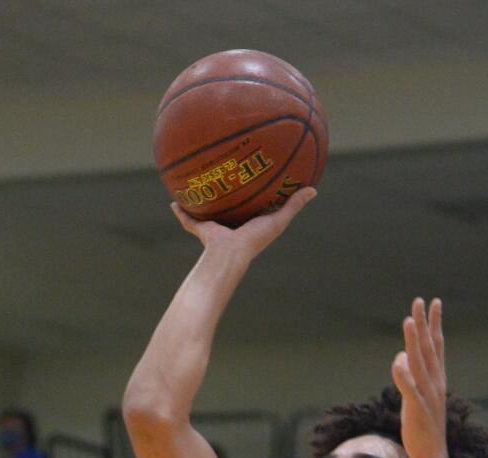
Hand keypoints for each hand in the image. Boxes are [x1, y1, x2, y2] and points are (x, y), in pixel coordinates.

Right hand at [170, 187, 315, 264]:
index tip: (256, 176)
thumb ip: (293, 205)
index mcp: (250, 223)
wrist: (230, 254)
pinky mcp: (202, 230)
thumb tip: (314, 189)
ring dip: (203, 200)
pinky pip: (188, 218)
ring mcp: (216, 228)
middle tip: (226, 173)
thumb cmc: (255, 239)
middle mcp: (232, 225)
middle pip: (230, 206)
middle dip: (227, 193)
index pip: (254, 205)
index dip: (256, 192)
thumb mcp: (278, 219)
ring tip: (197, 182)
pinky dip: (181, 211)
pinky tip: (173, 198)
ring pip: (208, 211)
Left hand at [391, 296, 448, 457]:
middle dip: (423, 324)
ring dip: (413, 342)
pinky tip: (397, 362)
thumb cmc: (422, 425)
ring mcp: (427, 396)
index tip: (434, 302)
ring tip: (408, 321)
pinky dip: (403, 377)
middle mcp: (435, 383)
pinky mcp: (417, 410)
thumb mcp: (416, 396)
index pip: (436, 345)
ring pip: (419, 364)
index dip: (434, 324)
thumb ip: (411, 376)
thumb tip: (400, 358)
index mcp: (436, 379)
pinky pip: (409, 390)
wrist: (431, 454)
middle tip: (419, 301)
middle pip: (428, 348)